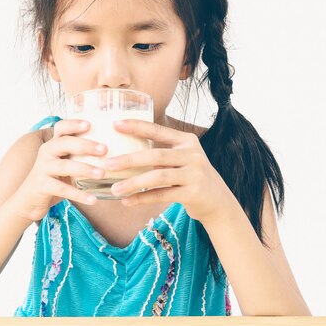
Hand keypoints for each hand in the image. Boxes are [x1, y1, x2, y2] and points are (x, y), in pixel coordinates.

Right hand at [9, 119, 106, 222]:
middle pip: (64, 143)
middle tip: (104, 149)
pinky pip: (63, 189)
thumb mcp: (64, 163)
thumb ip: (79, 155)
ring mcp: (42, 169)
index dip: (73, 124)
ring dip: (85, 169)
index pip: (61, 128)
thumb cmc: (53, 179)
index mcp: (53, 144)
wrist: (28, 201)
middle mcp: (46, 153)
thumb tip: (111, 150)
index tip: (90, 124)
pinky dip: (79, 194)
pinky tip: (93, 199)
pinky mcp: (42, 186)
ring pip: (65, 166)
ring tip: (102, 174)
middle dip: (85, 145)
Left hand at [104, 119, 234, 225]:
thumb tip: (124, 150)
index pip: (158, 130)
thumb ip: (162, 152)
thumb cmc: (190, 176)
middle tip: (108, 164)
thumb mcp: (182, 158)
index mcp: (187, 141)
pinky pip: (162, 195)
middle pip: (156, 155)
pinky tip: (127, 201)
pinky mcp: (193, 193)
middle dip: (130, 160)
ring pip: (158, 177)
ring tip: (114, 189)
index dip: (137, 126)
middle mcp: (192, 155)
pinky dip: (142, 198)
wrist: (217, 201)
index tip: (115, 124)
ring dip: (133, 183)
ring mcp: (194, 174)